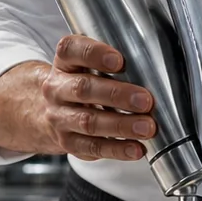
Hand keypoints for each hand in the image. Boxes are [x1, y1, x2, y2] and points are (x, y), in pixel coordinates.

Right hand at [0, 35, 155, 160]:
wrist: (48, 112)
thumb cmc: (82, 82)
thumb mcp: (87, 65)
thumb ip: (112, 63)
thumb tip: (153, 69)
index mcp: (63, 63)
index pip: (70, 50)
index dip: (94, 54)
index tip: (119, 60)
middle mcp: (56, 89)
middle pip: (83, 89)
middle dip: (116, 95)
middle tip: (145, 100)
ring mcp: (59, 118)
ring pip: (88, 121)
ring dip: (121, 125)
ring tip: (147, 127)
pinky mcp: (68, 143)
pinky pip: (92, 148)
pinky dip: (117, 150)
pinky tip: (137, 149)